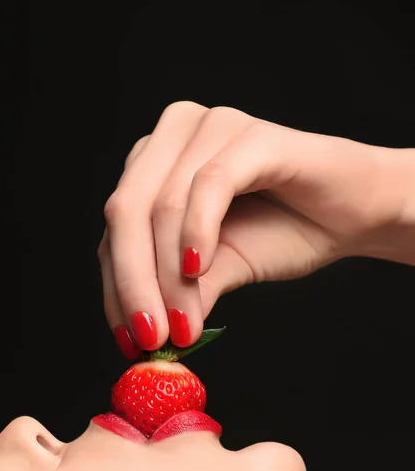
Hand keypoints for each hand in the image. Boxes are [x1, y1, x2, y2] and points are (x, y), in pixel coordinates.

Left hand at [98, 101, 406, 356]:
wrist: (354, 213)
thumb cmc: (283, 232)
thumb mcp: (218, 271)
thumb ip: (180, 290)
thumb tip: (147, 334)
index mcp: (153, 166)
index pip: (115, 232)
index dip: (116, 289)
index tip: (128, 342)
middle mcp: (172, 137)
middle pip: (125, 214)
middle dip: (132, 285)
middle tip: (150, 339)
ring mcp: (209, 128)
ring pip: (162, 204)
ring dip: (168, 275)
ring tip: (181, 325)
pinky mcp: (250, 135)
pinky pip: (210, 185)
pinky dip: (197, 233)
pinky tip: (199, 270)